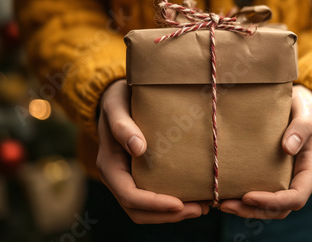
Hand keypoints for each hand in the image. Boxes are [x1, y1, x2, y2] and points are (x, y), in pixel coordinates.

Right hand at [96, 79, 208, 223]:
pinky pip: (154, 197)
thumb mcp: (115, 106)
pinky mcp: (141, 175)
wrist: (116, 97)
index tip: (179, 203)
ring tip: (202, 207)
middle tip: (199, 209)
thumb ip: (122, 126)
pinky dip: (173, 203)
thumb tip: (138, 148)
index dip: (153, 204)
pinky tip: (195, 197)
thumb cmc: (116, 99)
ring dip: (173, 214)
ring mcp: (128, 178)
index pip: (129, 195)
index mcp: (109, 165)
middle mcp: (118, 177)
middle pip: (138, 211)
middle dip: (167, 215)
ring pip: (147, 210)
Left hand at [220, 85, 311, 218]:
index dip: (273, 201)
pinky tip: (226, 194)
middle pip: (281, 208)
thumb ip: (301, 128)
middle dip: (254, 210)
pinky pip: (263, 194)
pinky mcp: (274, 175)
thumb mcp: (305, 112)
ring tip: (222, 204)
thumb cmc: (303, 106)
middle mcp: (300, 178)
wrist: (300, 103)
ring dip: (247, 209)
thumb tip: (288, 148)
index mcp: (311, 167)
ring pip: (271, 207)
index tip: (248, 196)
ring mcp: (288, 178)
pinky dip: (245, 199)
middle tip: (226, 205)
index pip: (297, 196)